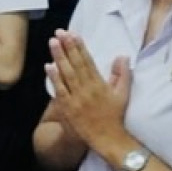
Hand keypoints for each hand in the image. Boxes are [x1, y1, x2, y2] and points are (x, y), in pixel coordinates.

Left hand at [45, 31, 133, 155]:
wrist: (107, 138)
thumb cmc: (115, 115)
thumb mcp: (123, 94)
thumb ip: (122, 74)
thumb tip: (123, 56)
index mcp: (100, 84)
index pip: (87, 61)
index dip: (79, 46)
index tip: (73, 34)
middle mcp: (87, 89)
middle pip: (75, 64)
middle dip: (67, 46)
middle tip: (59, 32)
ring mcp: (76, 98)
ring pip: (66, 74)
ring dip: (59, 57)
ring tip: (53, 42)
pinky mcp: (68, 108)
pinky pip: (59, 91)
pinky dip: (54, 78)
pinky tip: (48, 66)